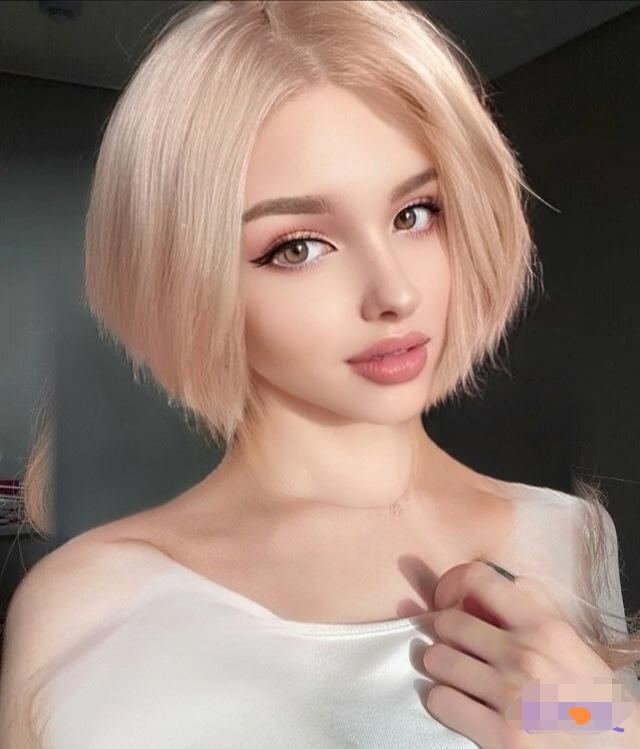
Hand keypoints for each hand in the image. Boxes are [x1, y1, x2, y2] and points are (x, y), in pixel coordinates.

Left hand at [422, 560, 638, 747]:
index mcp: (543, 626)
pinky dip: (443, 702)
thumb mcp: (569, 640)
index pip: (478, 579)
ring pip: (438, 660)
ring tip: (456, 675)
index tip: (449, 600)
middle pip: (448, 622)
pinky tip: (459, 704)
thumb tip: (501, 581)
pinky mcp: (502, 735)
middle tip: (454, 645)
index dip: (453, 585)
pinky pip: (442, 701)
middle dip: (446, 634)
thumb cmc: (589, 695)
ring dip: (442, 668)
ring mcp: (512, 695)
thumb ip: (535, 607)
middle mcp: (525, 655)